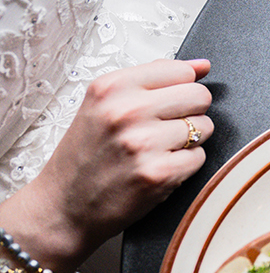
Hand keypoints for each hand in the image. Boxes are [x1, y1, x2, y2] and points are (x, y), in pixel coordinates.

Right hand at [5, 59, 213, 269]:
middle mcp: (126, 111)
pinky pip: (199, 157)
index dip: (182, 88)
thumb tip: (202, 66)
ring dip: (188, 141)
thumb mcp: (104, 105)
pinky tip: (157, 169)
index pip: (182, 71)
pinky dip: (185, 166)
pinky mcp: (158, 173)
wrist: (62, 206)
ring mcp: (143, 143)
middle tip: (163, 129)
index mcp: (111, 87)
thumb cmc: (86, 155)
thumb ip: (154, 79)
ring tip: (157, 150)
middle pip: (200, 96)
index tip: (167, 102)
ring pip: (205, 127)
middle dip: (190, 113)